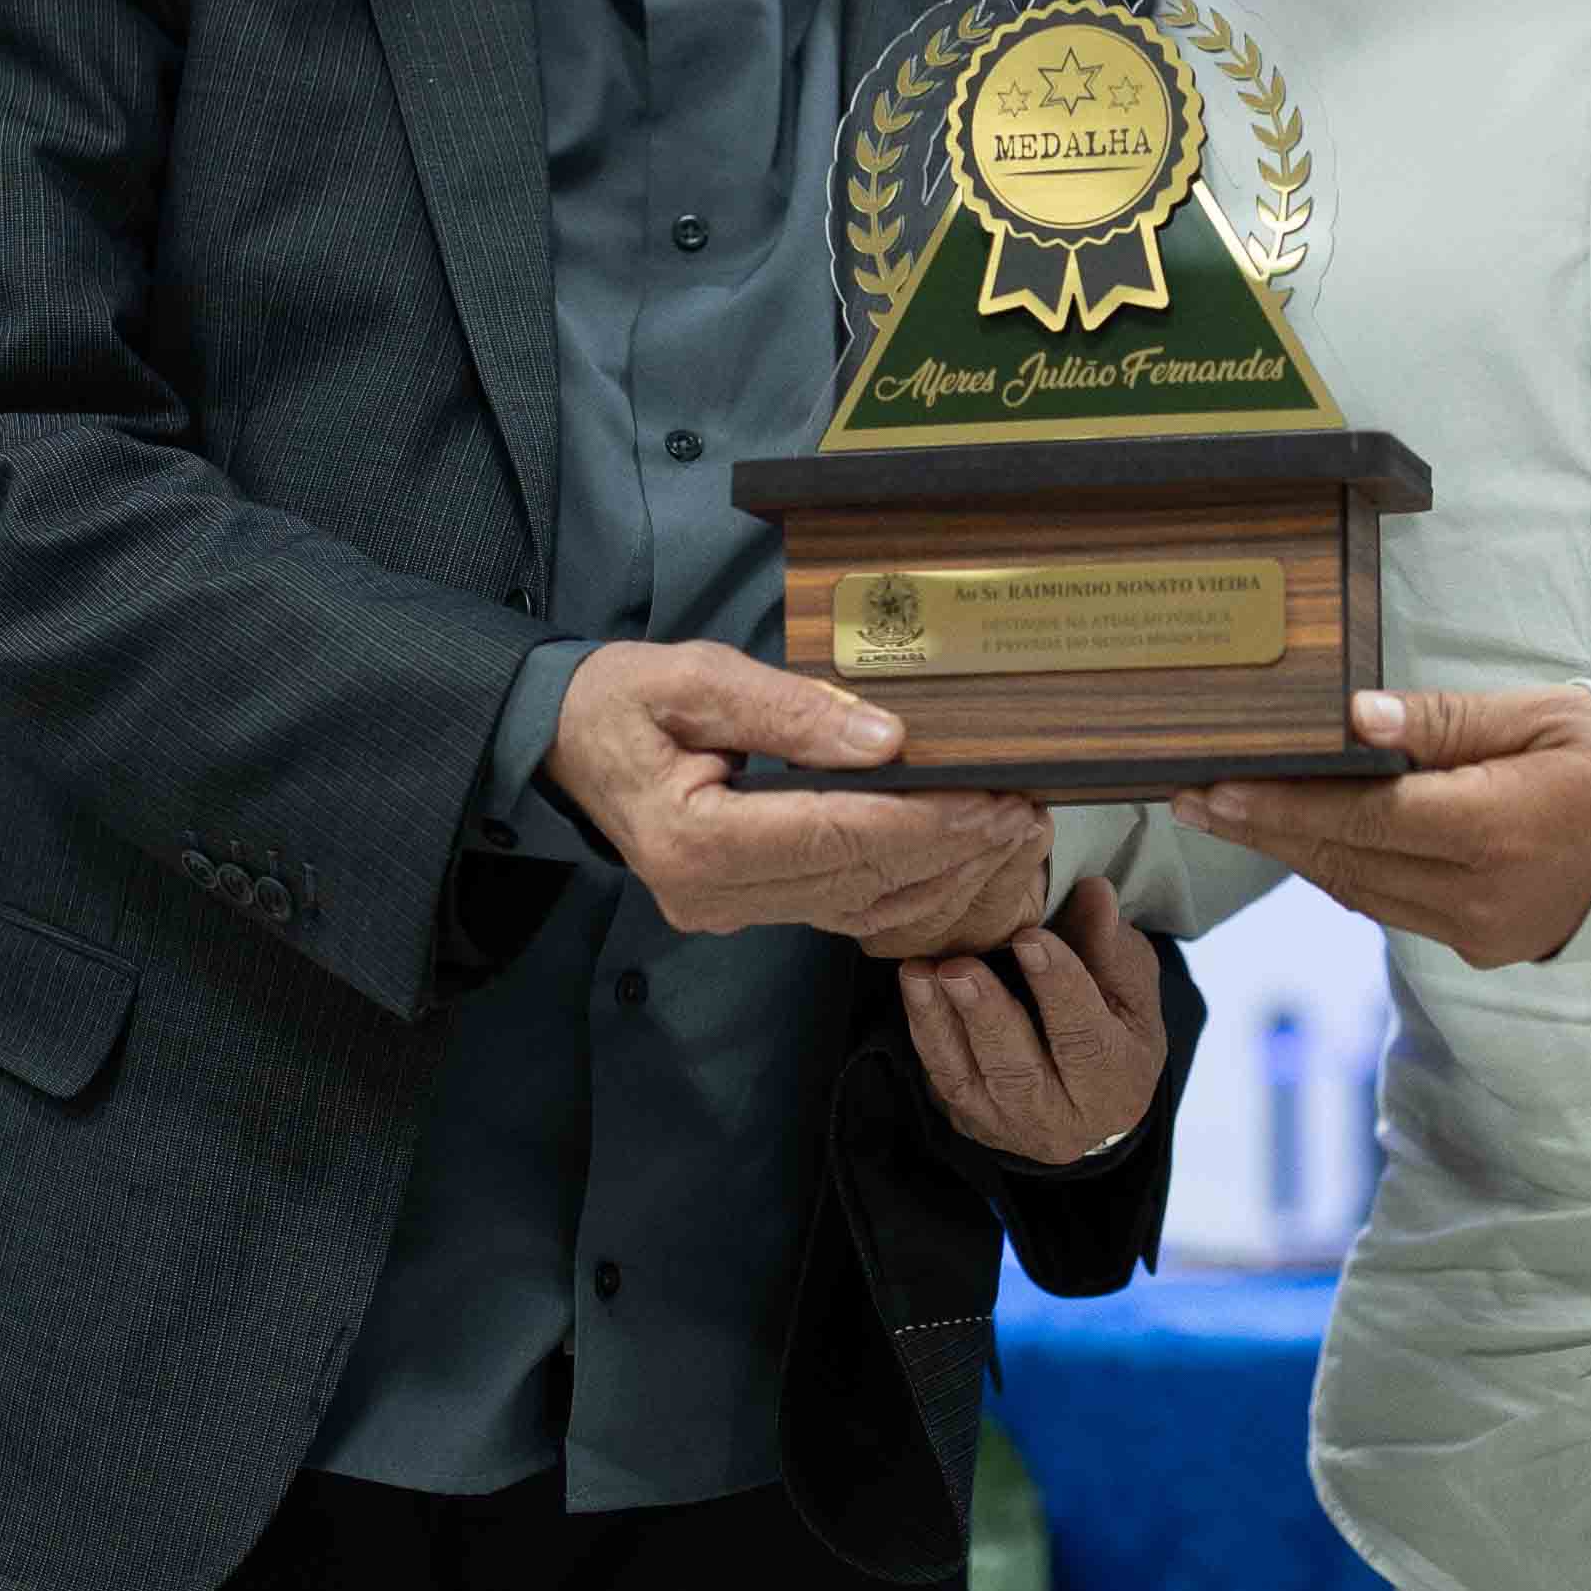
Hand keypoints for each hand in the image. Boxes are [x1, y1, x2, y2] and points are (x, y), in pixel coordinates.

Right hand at [546, 641, 1046, 956]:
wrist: (566, 742)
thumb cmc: (622, 700)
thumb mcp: (693, 678)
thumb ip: (789, 711)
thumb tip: (888, 741)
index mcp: (694, 842)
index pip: (834, 837)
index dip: (923, 825)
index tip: (992, 802)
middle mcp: (714, 896)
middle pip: (858, 880)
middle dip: (950, 849)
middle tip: (1024, 813)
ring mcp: (730, 913)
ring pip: (861, 908)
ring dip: (942, 875)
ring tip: (1008, 833)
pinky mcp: (749, 911)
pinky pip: (843, 910)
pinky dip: (907, 888)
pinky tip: (957, 858)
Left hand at [899, 875, 1169, 1164]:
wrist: (1087, 1096)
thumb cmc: (1114, 1026)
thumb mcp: (1129, 987)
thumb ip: (1108, 944)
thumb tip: (1092, 892)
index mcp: (1115, 1084)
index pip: (1085, 1038)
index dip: (1058, 987)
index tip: (1029, 937)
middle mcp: (1060, 1119)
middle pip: (1018, 1070)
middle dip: (985, 1015)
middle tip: (959, 967)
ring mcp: (1007, 1126)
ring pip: (967, 1080)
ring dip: (938, 1023)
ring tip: (919, 972)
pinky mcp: (969, 1120)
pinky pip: (940, 1078)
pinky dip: (924, 1032)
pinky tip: (914, 988)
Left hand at [1174, 684, 1590, 965]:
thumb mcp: (1545, 717)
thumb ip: (1445, 723)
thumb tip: (1354, 720)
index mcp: (1498, 829)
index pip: (1364, 818)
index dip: (1284, 804)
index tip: (1216, 786)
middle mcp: (1481, 895)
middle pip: (1345, 861)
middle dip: (1262, 829)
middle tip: (1191, 797)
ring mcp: (1479, 930)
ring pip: (1359, 891)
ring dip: (1294, 853)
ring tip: (1230, 813)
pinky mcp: (1481, 944)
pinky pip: (1391, 906)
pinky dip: (1346, 870)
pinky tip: (1306, 838)